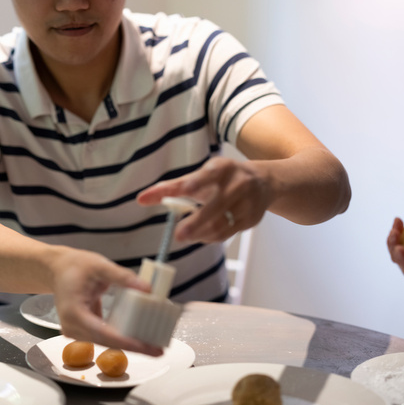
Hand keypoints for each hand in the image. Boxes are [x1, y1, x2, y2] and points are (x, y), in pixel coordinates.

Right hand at [50, 250, 162, 355]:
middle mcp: (73, 327)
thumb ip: (123, 277)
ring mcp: (76, 331)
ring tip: (154, 345)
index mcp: (74, 313)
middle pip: (107, 343)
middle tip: (158, 350)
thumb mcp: (100, 266)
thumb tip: (147, 289)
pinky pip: (105, 337)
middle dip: (133, 347)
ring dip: (129, 344)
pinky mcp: (83, 330)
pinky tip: (140, 336)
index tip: (146, 347)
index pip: (104, 334)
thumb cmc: (75, 266)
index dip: (126, 342)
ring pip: (107, 343)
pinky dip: (122, 337)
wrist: (57, 269)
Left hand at [138, 157, 269, 242]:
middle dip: (197, 222)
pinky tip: (200, 236)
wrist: (263, 182)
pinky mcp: (251, 219)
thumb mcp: (198, 177)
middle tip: (178, 235)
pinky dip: (210, 237)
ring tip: (184, 236)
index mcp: (223, 167)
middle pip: (217, 205)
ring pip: (222, 224)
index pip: (210, 173)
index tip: (187, 189)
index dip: (198, 181)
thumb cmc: (222, 178)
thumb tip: (140, 199)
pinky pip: (227, 233)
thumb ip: (169, 188)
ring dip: (200, 233)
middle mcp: (238, 183)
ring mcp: (247, 202)